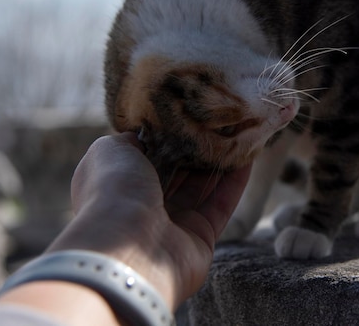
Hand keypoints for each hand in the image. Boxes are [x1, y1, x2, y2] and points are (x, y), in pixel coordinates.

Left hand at [49, 132, 251, 308]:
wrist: (128, 245)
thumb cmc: (114, 189)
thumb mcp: (111, 149)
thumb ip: (132, 138)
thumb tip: (153, 134)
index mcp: (120, 183)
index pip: (149, 154)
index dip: (171, 135)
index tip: (192, 114)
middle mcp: (144, 204)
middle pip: (179, 169)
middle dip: (199, 146)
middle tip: (222, 120)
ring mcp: (173, 223)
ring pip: (203, 186)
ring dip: (221, 160)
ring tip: (240, 132)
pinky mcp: (201, 237)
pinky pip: (221, 204)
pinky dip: (235, 181)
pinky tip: (248, 156)